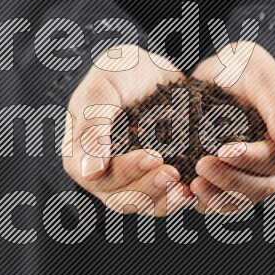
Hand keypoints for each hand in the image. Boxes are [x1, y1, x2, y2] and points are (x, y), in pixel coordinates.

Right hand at [62, 45, 185, 216]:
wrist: (151, 70)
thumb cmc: (118, 71)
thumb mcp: (102, 89)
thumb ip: (92, 127)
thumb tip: (89, 171)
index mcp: (79, 153)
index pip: (96, 177)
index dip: (124, 172)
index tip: (152, 156)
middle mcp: (101, 174)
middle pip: (120, 198)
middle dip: (148, 188)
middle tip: (172, 172)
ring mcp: (129, 180)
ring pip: (144, 204)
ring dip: (164, 198)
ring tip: (185, 187)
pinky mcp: (154, 179)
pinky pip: (165, 198)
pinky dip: (179, 196)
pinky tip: (196, 187)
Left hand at [188, 42, 274, 211]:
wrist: (222, 72)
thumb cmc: (246, 68)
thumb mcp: (264, 78)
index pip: (274, 159)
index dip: (249, 159)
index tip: (223, 151)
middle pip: (258, 186)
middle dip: (229, 179)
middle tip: (201, 167)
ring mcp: (252, 175)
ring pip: (239, 199)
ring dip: (215, 196)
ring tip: (190, 185)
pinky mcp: (228, 179)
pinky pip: (219, 198)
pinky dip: (203, 198)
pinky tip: (183, 189)